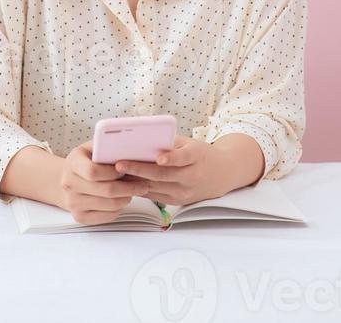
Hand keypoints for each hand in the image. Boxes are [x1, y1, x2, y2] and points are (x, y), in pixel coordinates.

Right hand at [58, 140, 151, 224]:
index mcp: (72, 163)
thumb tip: (129, 145)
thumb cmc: (86, 161)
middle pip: (106, 190)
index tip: (125, 169)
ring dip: (127, 198)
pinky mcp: (80, 217)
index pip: (93, 171)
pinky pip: (107, 216)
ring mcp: (73, 203)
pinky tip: (122, 199)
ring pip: (110, 205)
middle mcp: (69, 184)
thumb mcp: (93, 147)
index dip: (113, 172)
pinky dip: (119, 208)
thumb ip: (106, 145)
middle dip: (129, 187)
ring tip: (134, 191)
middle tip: (142, 184)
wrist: (69, 180)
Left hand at [113, 135, 234, 206]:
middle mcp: (192, 176)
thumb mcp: (190, 143)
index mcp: (196, 157)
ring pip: (156, 187)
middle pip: (163, 174)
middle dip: (139, 170)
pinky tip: (127, 183)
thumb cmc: (201, 154)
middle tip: (119, 164)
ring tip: (117, 175)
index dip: (171, 158)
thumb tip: (142, 140)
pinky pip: (156, 196)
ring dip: (135, 181)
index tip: (158, 157)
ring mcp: (185, 191)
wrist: (222, 174)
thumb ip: (170, 143)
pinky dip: (141, 189)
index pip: (183, 157)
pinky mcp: (179, 201)